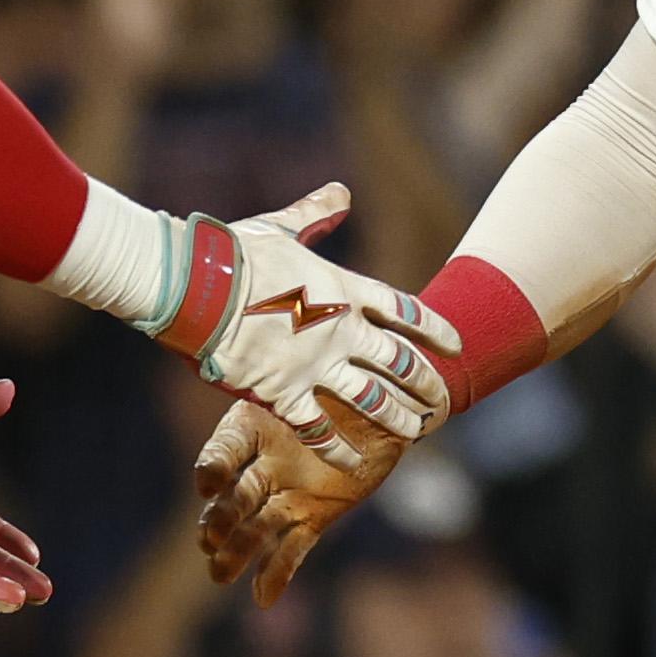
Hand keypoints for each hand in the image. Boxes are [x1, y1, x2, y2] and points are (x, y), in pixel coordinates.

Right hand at [136, 185, 457, 473]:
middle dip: (425, 382)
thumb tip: (341, 192)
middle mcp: (340, 329)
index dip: (435, 328)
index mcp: (343, 288)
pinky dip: (337, 449)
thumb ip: (316, 215)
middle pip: (399, 361)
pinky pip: (318, 430)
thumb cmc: (234, 252)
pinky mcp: (284, 393)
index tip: (456, 345)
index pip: (404, 310)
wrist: (199, 286)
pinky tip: (354, 464)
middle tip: (442, 401)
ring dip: (398, 417)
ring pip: (372, 399)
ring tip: (416, 431)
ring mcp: (316, 365)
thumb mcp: (282, 227)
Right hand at [195, 394, 408, 604]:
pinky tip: (262, 598)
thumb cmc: (348, 384)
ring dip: (237, 550)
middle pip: (235, 495)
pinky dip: (277, 572)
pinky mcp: (312, 516)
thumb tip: (298, 370)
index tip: (206, 484)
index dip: (213, 466)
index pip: (226, 447)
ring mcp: (286, 493)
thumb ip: (308, 390)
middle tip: (210, 538)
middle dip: (220, 517)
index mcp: (256, 425)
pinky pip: (292, 547)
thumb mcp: (324, 380)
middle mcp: (263, 462)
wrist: (385, 409)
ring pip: (256, 526)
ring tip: (220, 575)